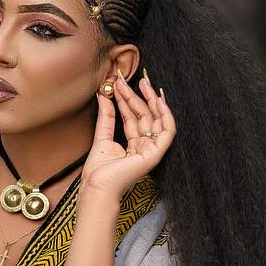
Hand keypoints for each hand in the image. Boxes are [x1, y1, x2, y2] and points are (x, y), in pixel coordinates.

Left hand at [80, 70, 175, 202]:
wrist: (97, 187)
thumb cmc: (98, 172)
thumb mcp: (102, 137)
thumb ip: (106, 116)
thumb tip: (103, 95)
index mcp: (133, 146)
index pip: (133, 118)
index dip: (126, 100)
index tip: (117, 84)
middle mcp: (144, 148)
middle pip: (145, 117)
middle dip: (137, 96)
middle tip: (127, 79)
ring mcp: (152, 151)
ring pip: (156, 120)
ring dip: (151, 100)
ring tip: (142, 83)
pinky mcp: (156, 154)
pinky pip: (167, 131)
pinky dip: (165, 115)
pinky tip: (158, 99)